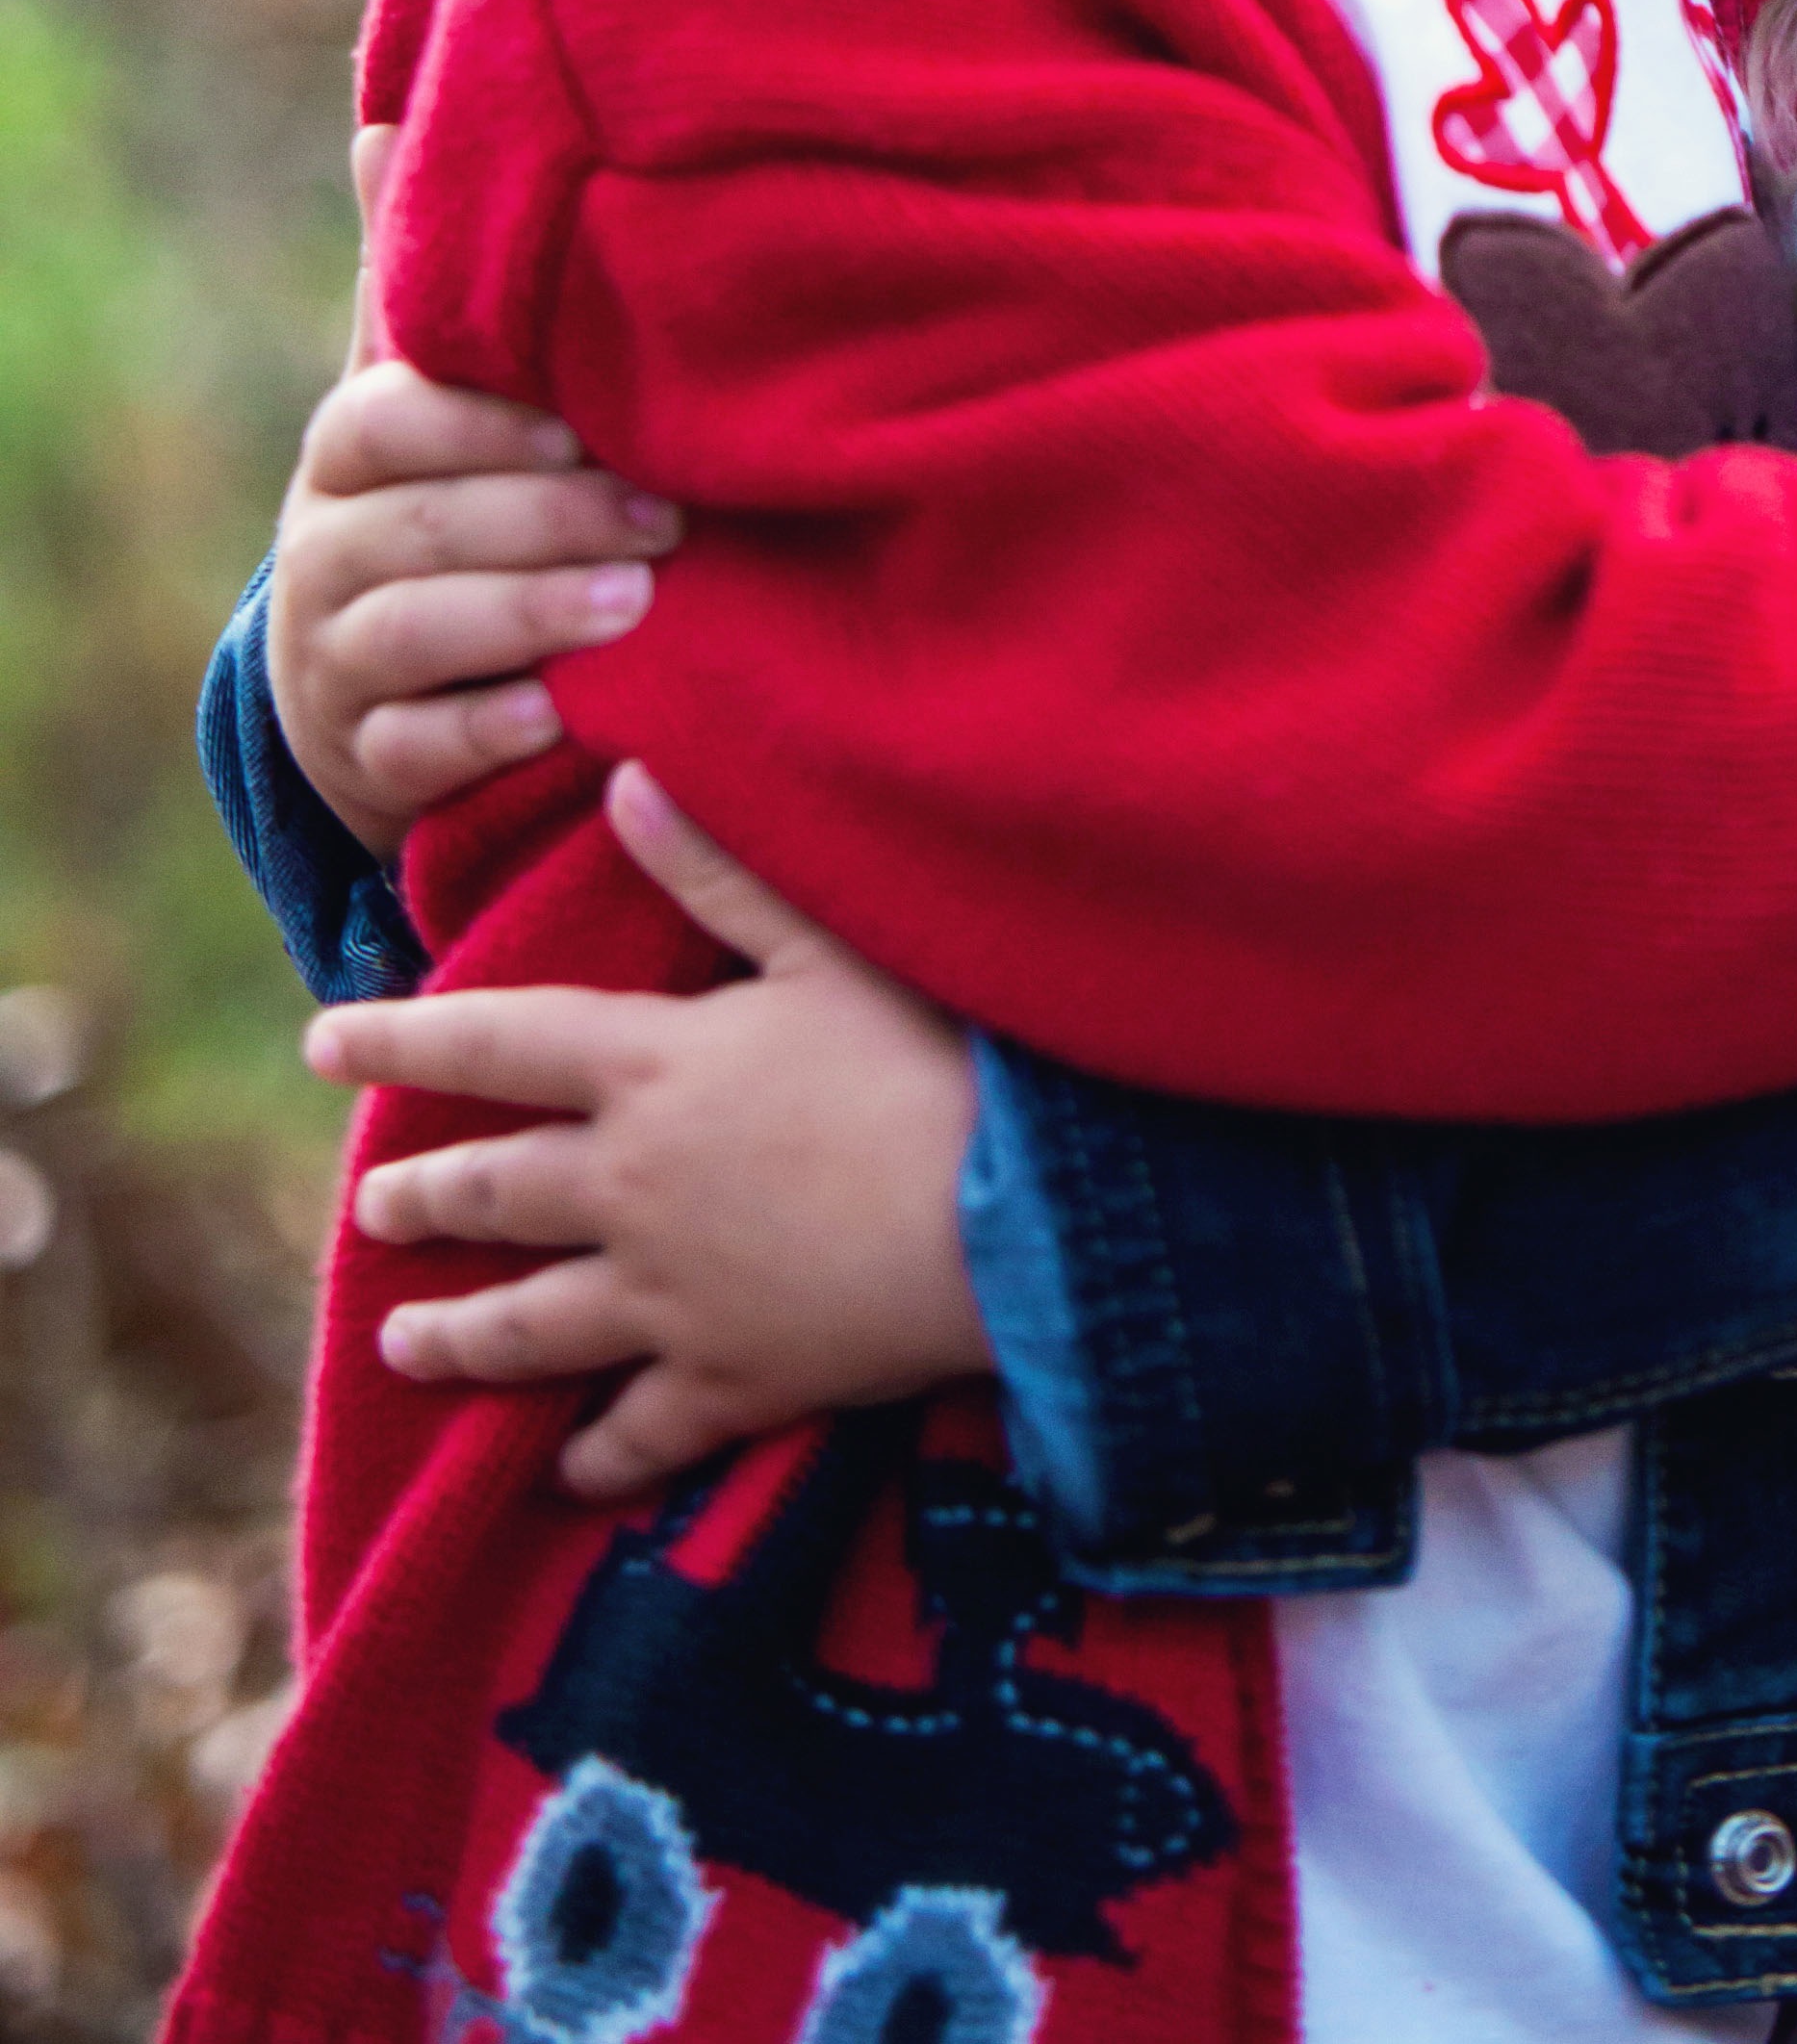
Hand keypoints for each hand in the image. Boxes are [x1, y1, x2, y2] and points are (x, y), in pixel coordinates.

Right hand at [267, 128, 676, 865]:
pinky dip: (483, 733)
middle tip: (666, 521)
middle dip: (543, 520)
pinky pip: (410, 751)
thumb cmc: (442, 492)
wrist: (371, 678)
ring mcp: (336, 660)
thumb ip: (419, 280)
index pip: (394, 419)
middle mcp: (325, 548)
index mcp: (352, 449)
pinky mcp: (365, 761)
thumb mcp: (426, 391)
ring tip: (633, 607)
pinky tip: (558, 715)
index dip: (487, 421)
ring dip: (524, 617)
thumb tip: (383, 117)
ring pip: (409, 634)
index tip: (594, 424)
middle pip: (416, 526)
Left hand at [307, 762, 989, 1499]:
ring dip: (459, 1337)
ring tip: (403, 1346)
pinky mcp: (728, 1383)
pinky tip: (563, 1474)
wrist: (1016, 1219)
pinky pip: (638, 1433)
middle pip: (497, 1191)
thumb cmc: (937, 1054)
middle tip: (371, 1208)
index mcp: (651, 1068)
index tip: (320, 1039)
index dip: (400, 1035)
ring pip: (531, 1326)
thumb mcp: (830, 943)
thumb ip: (721, 871)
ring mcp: (670, 1297)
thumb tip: (625, 781)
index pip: (494, 1040)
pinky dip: (594, 1457)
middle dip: (422, 1198)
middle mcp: (632, 1187)